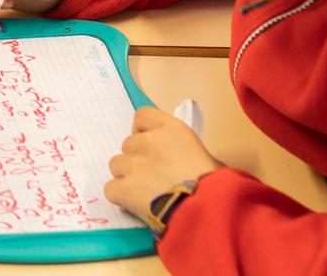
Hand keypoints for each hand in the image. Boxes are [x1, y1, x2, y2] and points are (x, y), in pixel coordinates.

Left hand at [103, 108, 223, 224]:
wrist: (206, 210)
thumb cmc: (215, 187)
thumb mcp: (207, 158)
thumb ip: (185, 152)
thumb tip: (181, 163)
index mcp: (172, 130)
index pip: (142, 116)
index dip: (142, 131)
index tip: (149, 145)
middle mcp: (149, 141)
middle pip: (129, 145)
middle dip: (138, 159)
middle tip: (153, 178)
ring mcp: (133, 164)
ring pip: (117, 165)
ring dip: (127, 177)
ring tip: (145, 194)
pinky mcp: (123, 188)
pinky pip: (111, 189)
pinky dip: (121, 197)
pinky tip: (136, 206)